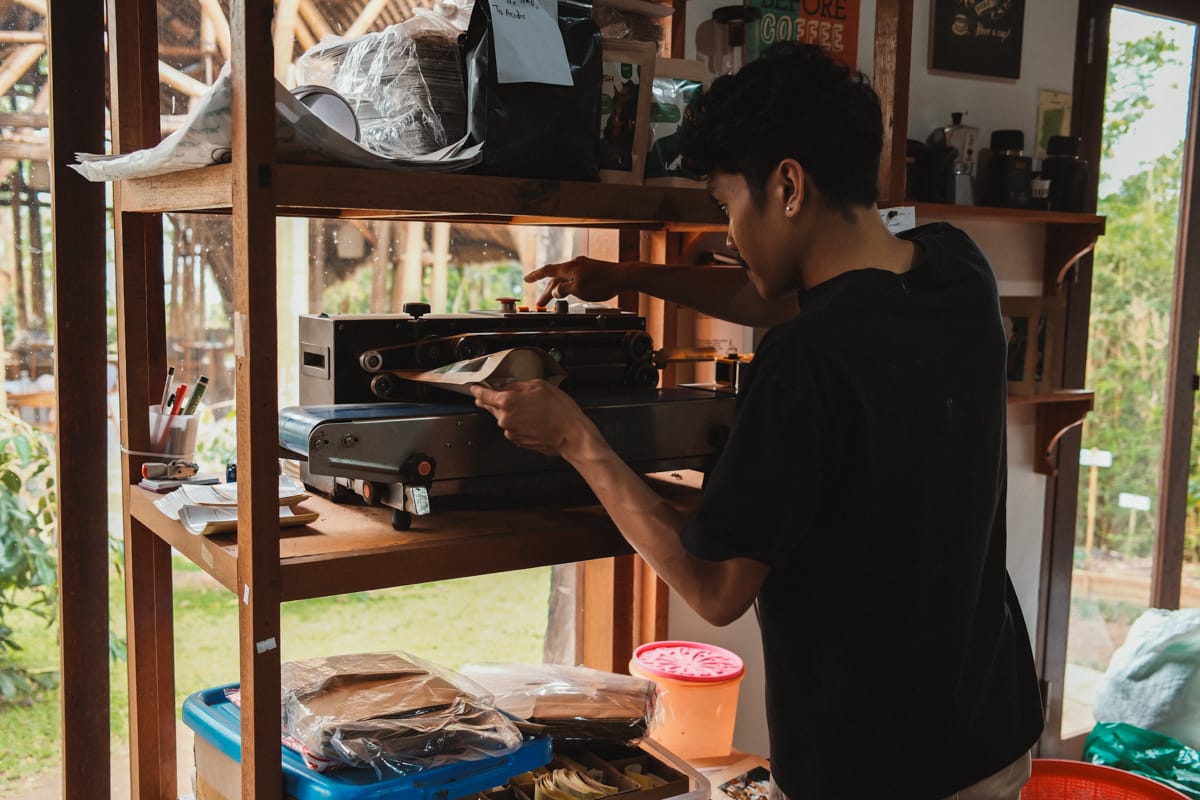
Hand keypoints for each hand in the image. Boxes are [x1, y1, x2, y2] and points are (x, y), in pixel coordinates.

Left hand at [469, 379, 599, 458]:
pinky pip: (512, 428)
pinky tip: (531, 419)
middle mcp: (505, 418)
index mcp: (507, 401)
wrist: (571, 435)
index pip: (483, 394)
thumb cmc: (559, 411)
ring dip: (509, 412)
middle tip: (500, 394)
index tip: (474, 387)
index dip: (477, 390)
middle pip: (491, 407)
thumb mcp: (539, 386)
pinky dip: (517, 422)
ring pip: (503, 418)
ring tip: (528, 408)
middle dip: (493, 400)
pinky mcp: (518, 441)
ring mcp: (510, 431)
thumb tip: (508, 386)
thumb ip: (519, 385)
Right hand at [526, 257, 628, 307]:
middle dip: (547, 291)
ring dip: (559, 289)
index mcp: (569, 268)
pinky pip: (575, 277)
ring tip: (555, 299)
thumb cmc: (602, 283)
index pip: (547, 271)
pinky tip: (572, 290)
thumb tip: (554, 291)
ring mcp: (584, 266)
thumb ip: (563, 290)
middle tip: (541, 304)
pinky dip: (569, 285)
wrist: (623, 276)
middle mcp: (574, 264)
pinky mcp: (592, 270)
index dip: (535, 276)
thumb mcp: (578, 289)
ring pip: (566, 278)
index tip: (526, 279)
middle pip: (556, 278)